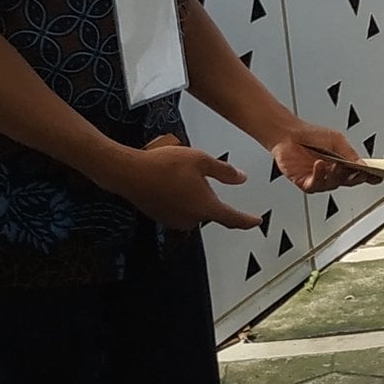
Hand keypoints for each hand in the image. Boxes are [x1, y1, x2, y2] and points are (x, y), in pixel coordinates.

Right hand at [101, 144, 259, 231]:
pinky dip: (179, 197)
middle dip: (209, 194)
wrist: (128, 172)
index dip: (248, 221)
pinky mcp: (160, 216)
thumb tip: (241, 178)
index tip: (256, 222)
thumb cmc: (163, 165)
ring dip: (193, 195)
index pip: (234, 219)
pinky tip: (170, 182)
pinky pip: (178, 209)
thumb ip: (225, 171)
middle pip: (211, 211)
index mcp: (205, 207)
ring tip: (180, 175)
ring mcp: (173, 220)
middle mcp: (190, 219)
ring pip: (193, 209)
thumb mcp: (201, 160)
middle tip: (197, 174)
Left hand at [272, 123, 376, 193]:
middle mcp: (333, 174)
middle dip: (356, 177)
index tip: (378, 176)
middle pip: (350, 181)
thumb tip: (363, 165)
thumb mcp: (337, 140)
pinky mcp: (306, 183)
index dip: (370, 177)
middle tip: (360, 171)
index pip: (360, 174)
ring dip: (336, 174)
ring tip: (336, 164)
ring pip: (334, 183)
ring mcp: (320, 179)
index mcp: (343, 164)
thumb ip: (350, 153)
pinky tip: (319, 165)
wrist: (289, 134)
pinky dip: (319, 175)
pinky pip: (316, 184)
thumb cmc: (311, 135)